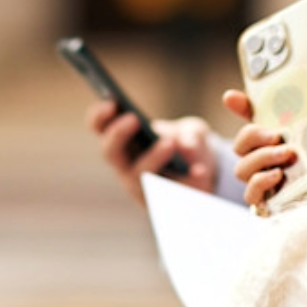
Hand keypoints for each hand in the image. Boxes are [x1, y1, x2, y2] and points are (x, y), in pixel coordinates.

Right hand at [87, 100, 216, 207]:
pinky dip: (187, 180)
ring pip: (138, 176)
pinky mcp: (164, 204)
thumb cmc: (189, 144)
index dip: (100, 116)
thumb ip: (191, 131)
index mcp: (126, 141)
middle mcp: (127, 165)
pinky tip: (200, 170)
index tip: (111, 102)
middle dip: (118, 135)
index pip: (101, 128)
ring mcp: (142, 187)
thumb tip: (186, 144)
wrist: (207, 174)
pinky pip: (171, 195)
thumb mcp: (193, 131)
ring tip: (168, 143)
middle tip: (133, 118)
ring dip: (151, 158)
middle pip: (111, 152)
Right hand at [221, 88, 296, 210]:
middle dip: (251, 135)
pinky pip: (253, 196)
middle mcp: (278, 156)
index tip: (231, 97)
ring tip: (286, 153)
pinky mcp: (279, 204)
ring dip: (259, 158)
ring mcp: (275, 180)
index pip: (257, 116)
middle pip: (242, 144)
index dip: (240, 105)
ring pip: (242, 169)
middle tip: (276, 134)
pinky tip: (277, 175)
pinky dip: (259, 183)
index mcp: (291, 132)